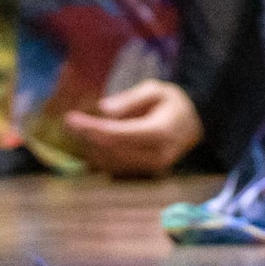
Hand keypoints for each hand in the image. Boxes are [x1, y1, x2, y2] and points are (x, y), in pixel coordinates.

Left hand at [61, 77, 204, 178]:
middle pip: (111, 151)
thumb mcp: (156, 90)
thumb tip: (103, 110)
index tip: (70, 119)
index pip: (118, 134)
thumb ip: (130, 100)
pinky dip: (100, 156)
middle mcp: (155, 156)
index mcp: (160, 132)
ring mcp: (150, 169)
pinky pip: (116, 169)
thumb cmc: (173, 103)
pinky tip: (93, 142)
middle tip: (70, 122)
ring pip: (110, 164)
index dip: (92, 128)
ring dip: (91, 149)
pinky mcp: (145, 175)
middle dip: (87, 138)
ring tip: (80, 130)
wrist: (194, 124)